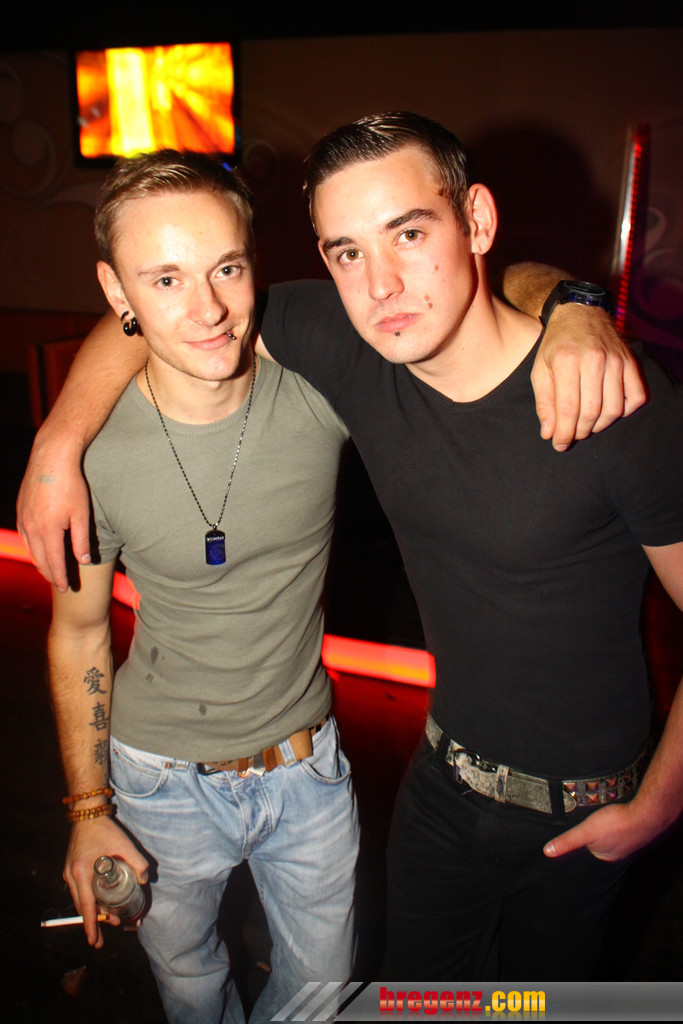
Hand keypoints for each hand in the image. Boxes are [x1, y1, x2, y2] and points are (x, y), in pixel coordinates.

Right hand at [16, 432, 91, 591]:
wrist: (51, 458)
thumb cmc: (71, 485)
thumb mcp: (81, 514)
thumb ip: (81, 540)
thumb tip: (84, 561)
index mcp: (48, 530)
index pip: (54, 562)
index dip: (59, 577)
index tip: (65, 588)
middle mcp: (31, 527)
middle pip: (39, 559)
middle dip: (50, 573)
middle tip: (59, 584)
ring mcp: (23, 518)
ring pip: (30, 548)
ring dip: (40, 562)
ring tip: (50, 570)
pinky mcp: (21, 510)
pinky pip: (25, 536)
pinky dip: (32, 547)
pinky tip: (39, 549)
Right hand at [65, 817, 148, 947]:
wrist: (87, 813)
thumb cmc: (105, 829)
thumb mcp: (124, 845)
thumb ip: (138, 862)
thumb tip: (145, 880)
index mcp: (81, 873)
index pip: (86, 907)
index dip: (91, 925)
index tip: (94, 941)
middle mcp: (71, 876)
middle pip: (82, 907)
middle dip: (94, 922)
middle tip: (105, 934)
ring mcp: (69, 872)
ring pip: (79, 899)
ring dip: (92, 911)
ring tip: (107, 919)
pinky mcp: (71, 868)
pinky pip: (78, 890)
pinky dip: (88, 899)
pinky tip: (99, 901)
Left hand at [532, 306, 646, 450]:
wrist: (580, 313)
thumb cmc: (556, 346)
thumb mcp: (540, 370)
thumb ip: (544, 403)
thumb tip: (549, 433)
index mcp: (567, 361)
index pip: (569, 408)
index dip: (564, 432)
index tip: (559, 444)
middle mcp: (594, 360)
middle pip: (592, 411)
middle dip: (580, 431)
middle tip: (572, 435)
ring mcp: (616, 360)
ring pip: (614, 408)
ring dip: (599, 425)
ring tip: (586, 425)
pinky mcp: (631, 362)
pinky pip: (635, 398)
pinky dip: (623, 412)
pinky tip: (607, 411)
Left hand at [543, 801, 660, 863]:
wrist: (647, 815)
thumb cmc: (617, 824)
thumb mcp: (586, 831)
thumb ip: (567, 841)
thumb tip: (547, 852)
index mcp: (605, 858)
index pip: (588, 855)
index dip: (582, 846)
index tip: (577, 841)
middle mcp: (619, 854)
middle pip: (601, 845)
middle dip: (595, 837)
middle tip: (590, 826)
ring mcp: (630, 843)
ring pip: (613, 837)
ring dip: (607, 830)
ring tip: (601, 822)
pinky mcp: (637, 830)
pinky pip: (624, 829)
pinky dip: (619, 824)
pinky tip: (617, 816)